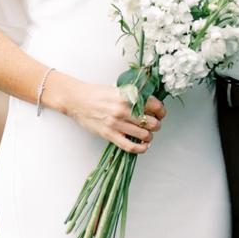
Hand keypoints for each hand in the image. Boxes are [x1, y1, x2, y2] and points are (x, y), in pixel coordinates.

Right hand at [46, 73, 163, 153]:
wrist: (77, 100)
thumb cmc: (97, 94)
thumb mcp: (118, 89)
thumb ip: (134, 96)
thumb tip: (151, 104)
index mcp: (128, 96)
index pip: (155, 106)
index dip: (161, 111)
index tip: (161, 113)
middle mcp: (124, 109)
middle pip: (152, 122)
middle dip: (156, 125)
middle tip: (154, 124)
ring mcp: (117, 123)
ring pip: (144, 135)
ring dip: (149, 136)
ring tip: (147, 134)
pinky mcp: (109, 134)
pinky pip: (130, 146)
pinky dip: (141, 149)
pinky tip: (143, 146)